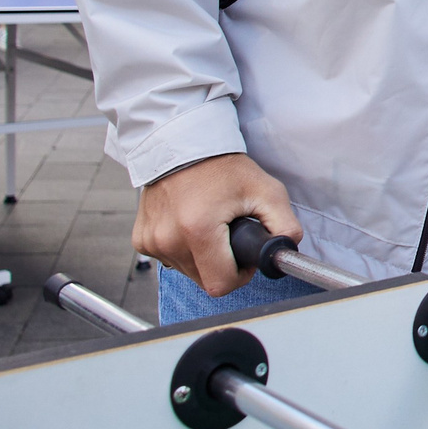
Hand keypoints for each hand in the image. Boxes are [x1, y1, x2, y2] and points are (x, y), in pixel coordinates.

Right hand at [133, 153, 300, 295]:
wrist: (183, 144)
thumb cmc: (222, 166)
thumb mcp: (267, 191)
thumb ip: (285, 227)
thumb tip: (286, 254)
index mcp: (198, 230)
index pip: (222, 284)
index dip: (240, 274)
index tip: (243, 254)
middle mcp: (169, 239)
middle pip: (204, 280)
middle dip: (222, 265)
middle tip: (228, 234)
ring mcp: (152, 240)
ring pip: (187, 271)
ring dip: (202, 257)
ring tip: (208, 224)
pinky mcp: (141, 239)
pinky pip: (169, 259)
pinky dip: (182, 249)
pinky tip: (188, 224)